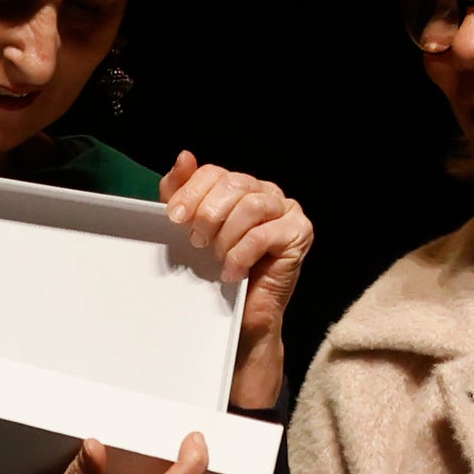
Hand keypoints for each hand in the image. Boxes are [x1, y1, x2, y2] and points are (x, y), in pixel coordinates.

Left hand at [159, 152, 314, 411]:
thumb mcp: (189, 230)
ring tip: (217, 257)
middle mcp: (266, 193)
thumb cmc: (215, 272)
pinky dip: (241, 254)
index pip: (214, 172)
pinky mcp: (300, 234)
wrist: (239, 316)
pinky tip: (232, 272)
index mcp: (240, 187)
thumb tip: (184, 157)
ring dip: (226, 235)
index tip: (173, 219)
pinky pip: (264, 234)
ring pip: (251, 206)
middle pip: (235, 183)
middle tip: (197, 241)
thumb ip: (182, 194)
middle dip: (208, 213)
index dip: (191, 192)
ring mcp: (287, 211)